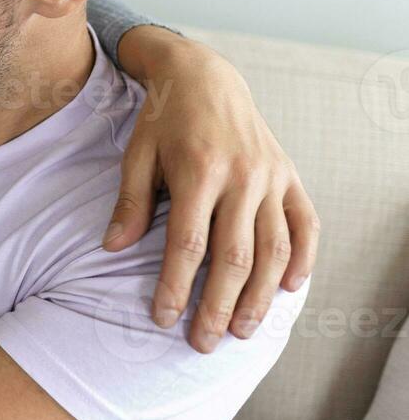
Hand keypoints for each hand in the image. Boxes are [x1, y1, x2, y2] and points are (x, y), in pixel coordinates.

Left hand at [108, 27, 318, 352]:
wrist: (205, 77)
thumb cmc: (164, 121)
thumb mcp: (137, 155)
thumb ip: (130, 203)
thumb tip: (113, 248)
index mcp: (198, 171)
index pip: (187, 244)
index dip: (175, 286)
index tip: (162, 318)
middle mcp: (241, 177)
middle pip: (234, 256)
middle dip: (218, 306)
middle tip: (203, 342)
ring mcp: (272, 177)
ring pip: (274, 249)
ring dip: (260, 296)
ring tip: (242, 330)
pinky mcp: (290, 176)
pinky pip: (306, 224)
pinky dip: (303, 259)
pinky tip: (288, 290)